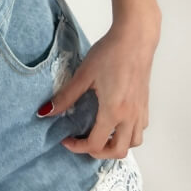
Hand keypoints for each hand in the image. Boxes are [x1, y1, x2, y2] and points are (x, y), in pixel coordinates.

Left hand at [41, 16, 158, 159]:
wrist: (135, 38)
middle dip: (99, 153)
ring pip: (133, 143)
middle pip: (118, 151)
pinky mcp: (145, 103)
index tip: (66, 139)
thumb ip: (65, 97)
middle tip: (83, 142)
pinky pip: (140, 130)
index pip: (96, 144)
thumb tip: (46, 112)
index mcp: (113, 111)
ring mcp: (140, 111)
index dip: (78, 147)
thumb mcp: (84, 75)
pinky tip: (115, 121)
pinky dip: (128, 134)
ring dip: (116, 145)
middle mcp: (130, 116)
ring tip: (100, 134)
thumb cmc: (111, 53)